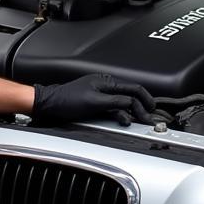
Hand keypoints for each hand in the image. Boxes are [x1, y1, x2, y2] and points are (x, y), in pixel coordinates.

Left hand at [31, 73, 154, 126]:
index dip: (145, 98)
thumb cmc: (67, 100)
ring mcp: (102, 95)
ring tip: (139, 120)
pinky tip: (124, 120)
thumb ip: (114, 101)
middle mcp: (106, 86)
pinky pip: (114, 109)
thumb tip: (131, 103)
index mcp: (107, 82)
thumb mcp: (94, 102)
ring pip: (123, 103)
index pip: (133, 87)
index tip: (152, 108)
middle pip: (130, 96)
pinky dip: (121, 115)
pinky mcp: (97, 104)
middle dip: (141, 107)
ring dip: (132, 112)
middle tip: (148, 118)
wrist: (51, 104)